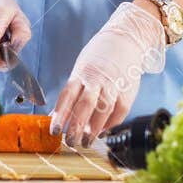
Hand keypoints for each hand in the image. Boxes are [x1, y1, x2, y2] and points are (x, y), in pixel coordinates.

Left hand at [52, 1, 166, 147]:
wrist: (126, 39)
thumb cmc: (98, 57)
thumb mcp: (81, 69)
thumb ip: (72, 92)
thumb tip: (57, 116)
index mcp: (82, 73)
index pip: (68, 96)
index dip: (60, 115)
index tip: (54, 131)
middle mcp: (97, 79)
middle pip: (85, 105)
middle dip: (76, 126)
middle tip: (70, 143)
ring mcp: (114, 85)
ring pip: (103, 110)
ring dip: (94, 129)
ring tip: (85, 142)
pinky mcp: (128, 91)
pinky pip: (119, 112)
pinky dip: (110, 124)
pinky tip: (102, 132)